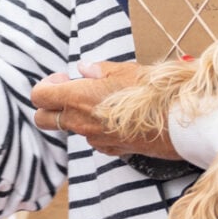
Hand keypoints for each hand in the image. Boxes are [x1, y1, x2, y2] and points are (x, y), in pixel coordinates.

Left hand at [30, 62, 178, 161]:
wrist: (178, 124)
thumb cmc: (152, 93)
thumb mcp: (125, 71)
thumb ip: (98, 70)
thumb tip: (84, 69)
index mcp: (77, 98)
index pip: (39, 96)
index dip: (47, 85)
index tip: (64, 78)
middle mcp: (80, 122)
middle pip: (43, 119)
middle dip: (50, 106)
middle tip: (72, 91)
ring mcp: (94, 138)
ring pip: (71, 128)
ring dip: (78, 116)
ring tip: (102, 102)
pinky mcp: (110, 149)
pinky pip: (93, 138)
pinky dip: (98, 128)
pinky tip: (117, 118)